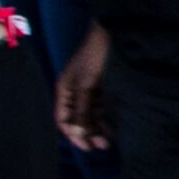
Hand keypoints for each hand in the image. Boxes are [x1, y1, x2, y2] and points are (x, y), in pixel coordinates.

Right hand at [56, 23, 111, 152]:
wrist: (115, 31)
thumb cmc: (96, 56)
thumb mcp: (87, 85)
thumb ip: (82, 110)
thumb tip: (78, 134)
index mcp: (65, 91)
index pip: (63, 120)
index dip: (73, 134)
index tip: (88, 147)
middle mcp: (75, 92)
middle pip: (78, 119)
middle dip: (88, 133)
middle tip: (103, 145)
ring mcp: (90, 89)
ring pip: (91, 114)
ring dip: (99, 127)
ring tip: (110, 138)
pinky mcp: (103, 86)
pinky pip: (102, 106)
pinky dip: (107, 116)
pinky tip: (115, 124)